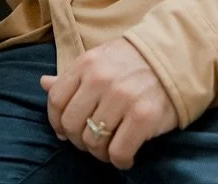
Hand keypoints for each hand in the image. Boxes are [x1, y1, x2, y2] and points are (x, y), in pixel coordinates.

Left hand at [38, 38, 177, 169]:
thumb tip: (44, 84)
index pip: (55, 100)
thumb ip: (71, 76)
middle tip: (90, 141)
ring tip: (108, 148)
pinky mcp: (144, 116)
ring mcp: (122, 98)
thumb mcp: (98, 60)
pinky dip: (119, 161)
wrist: (174, 56)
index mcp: (86, 64)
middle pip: (72, 124)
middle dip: (77, 140)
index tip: (65, 132)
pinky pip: (118, 152)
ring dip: (98, 153)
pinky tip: (125, 157)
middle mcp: (100, 80)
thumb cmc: (131, 61)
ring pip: (93, 142)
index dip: (56, 122)